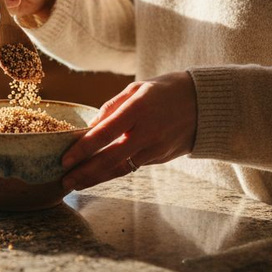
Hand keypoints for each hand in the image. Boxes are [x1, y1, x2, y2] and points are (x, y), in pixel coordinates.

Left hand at [61, 71, 197, 190]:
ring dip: (96, 178)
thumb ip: (111, 107)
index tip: (65, 159)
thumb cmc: (166, 91)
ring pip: (121, 168)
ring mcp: (156, 148)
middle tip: (64, 181)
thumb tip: (90, 127)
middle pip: (111, 159)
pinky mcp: (160, 158)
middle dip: (85, 173)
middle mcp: (147, 132)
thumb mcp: (138, 88)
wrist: (206, 105)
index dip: (83, 148)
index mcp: (139, 109)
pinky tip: (97, 175)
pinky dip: (114, 172)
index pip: (106, 133)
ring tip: (75, 183)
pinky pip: (132, 166)